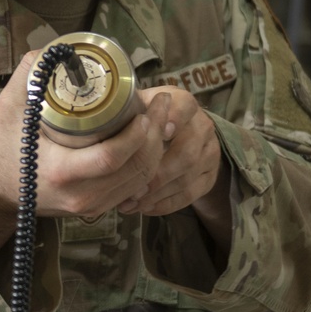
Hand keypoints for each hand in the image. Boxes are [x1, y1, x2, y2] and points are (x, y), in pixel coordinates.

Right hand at [0, 51, 171, 259]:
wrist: (0, 186)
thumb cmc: (7, 144)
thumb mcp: (9, 107)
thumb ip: (29, 76)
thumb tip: (56, 50)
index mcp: (61, 172)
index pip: (111, 157)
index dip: (136, 134)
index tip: (144, 109)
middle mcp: (80, 195)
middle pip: (135, 168)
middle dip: (155, 134)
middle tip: (161, 103)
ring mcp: (91, 205)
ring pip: (141, 180)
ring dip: (157, 147)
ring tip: (159, 116)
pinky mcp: (98, 208)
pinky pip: (134, 188)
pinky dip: (148, 163)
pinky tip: (151, 140)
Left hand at [122, 87, 231, 255]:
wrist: (181, 132)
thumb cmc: (146, 118)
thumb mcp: (138, 107)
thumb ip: (125, 112)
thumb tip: (100, 124)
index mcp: (184, 103)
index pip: (183, 108)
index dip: (169, 122)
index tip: (152, 135)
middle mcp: (202, 125)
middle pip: (186, 152)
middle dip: (157, 174)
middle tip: (132, 189)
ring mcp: (210, 152)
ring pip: (187, 176)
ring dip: (157, 193)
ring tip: (132, 202)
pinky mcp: (210, 175)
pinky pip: (191, 194)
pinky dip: (166, 204)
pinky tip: (145, 208)